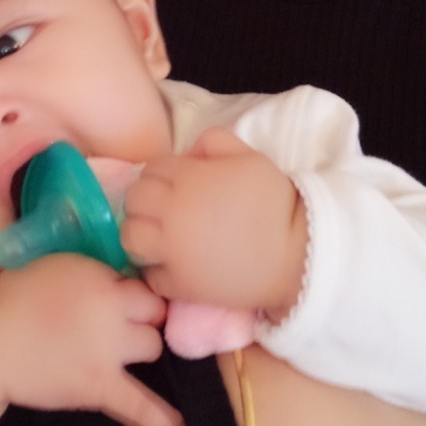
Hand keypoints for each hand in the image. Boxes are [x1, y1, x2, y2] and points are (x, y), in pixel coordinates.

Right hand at [0, 255, 184, 425]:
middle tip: (118, 327)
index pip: (141, 286)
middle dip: (142, 319)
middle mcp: (112, 312)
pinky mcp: (98, 386)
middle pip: (154, 314)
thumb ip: (97, 276)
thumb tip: (124, 285)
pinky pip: (139, 405)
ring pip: (152, 347)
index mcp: (101, 280)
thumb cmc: (16, 299)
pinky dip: (159, 419)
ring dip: (141, 350)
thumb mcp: (61, 267)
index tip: (123, 302)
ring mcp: (108, 351)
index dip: (133, 296)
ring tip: (126, 356)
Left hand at [121, 127, 306, 315]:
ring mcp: (172, 252)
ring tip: (159, 236)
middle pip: (133, 201)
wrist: (294, 256)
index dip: (162, 174)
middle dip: (146, 200)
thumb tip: (189, 152)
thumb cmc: (274, 203)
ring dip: (141, 233)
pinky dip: (157, 269)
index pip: (151, 170)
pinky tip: (174, 264)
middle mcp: (172, 214)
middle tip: (165, 208)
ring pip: (130, 238)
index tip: (177, 184)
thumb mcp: (251, 158)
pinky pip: (150, 275)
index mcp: (188, 180)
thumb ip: (215, 142)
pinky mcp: (179, 284)